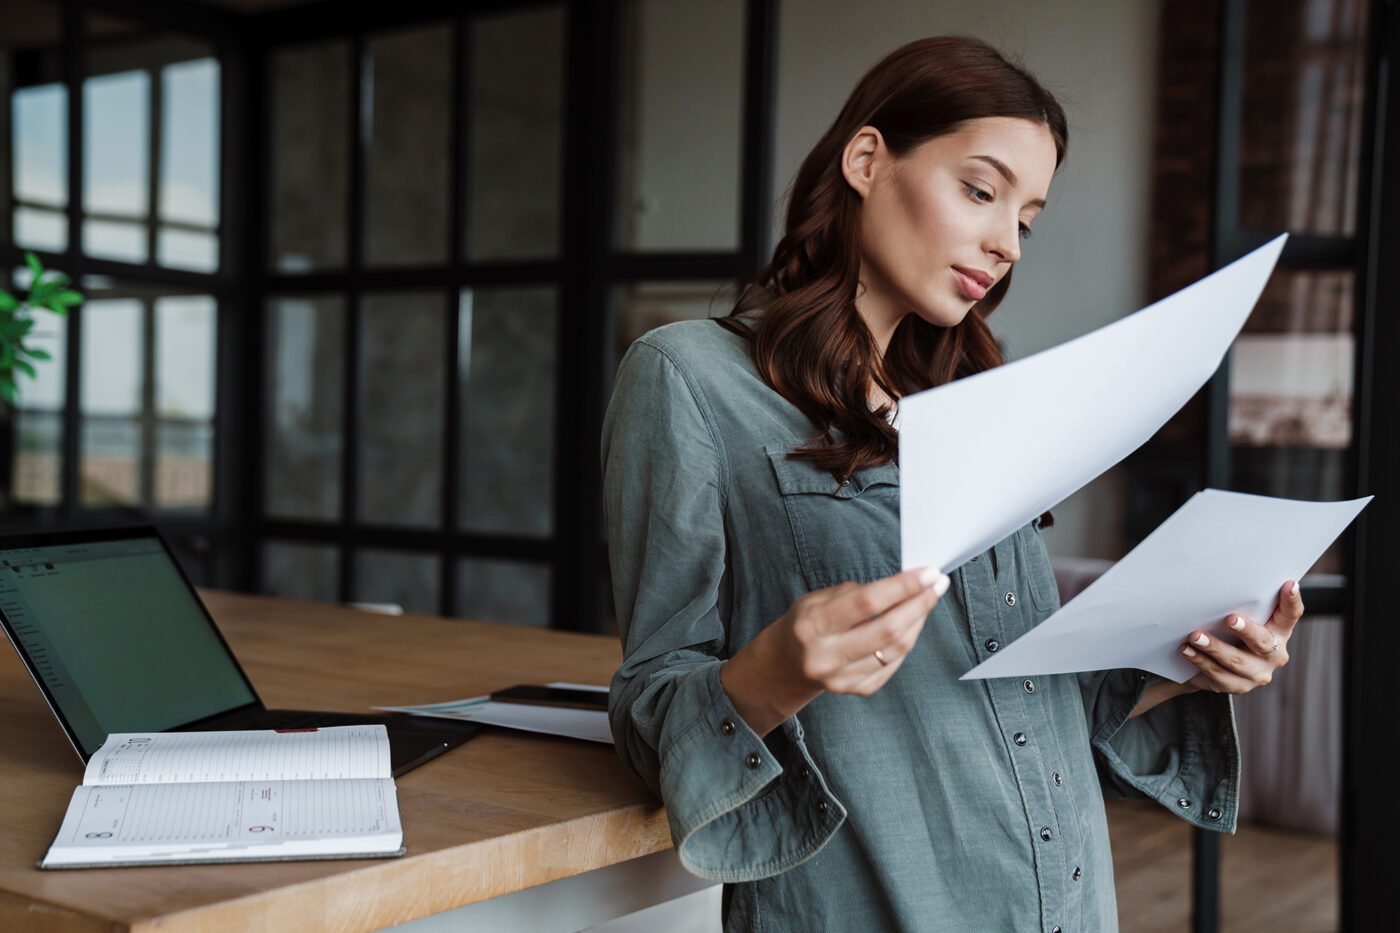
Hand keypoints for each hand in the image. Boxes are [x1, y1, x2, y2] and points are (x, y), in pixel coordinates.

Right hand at [720, 566, 950, 735]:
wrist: (786, 665)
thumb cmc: (806, 624)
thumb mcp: (816, 599)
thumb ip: (856, 594)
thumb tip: (903, 583)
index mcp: (812, 626)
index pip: (866, 603)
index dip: (902, 586)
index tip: (927, 572)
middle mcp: (825, 656)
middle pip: (888, 630)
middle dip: (919, 604)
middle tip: (938, 584)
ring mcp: (842, 679)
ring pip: (896, 649)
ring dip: (918, 621)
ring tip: (928, 599)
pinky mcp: (857, 691)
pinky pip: (893, 664)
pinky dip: (907, 640)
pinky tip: (912, 622)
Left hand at [1179, 580, 1302, 694]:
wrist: (1209, 666)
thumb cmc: (1228, 632)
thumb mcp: (1240, 617)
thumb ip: (1241, 604)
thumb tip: (1223, 578)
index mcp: (1279, 631)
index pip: (1290, 615)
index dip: (1292, 601)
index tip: (1289, 584)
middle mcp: (1274, 654)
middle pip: (1262, 642)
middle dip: (1247, 630)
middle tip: (1231, 619)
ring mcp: (1257, 673)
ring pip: (1236, 661)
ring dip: (1214, 648)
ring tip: (1195, 636)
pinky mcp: (1237, 686)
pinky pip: (1218, 675)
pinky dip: (1200, 661)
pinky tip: (1186, 650)